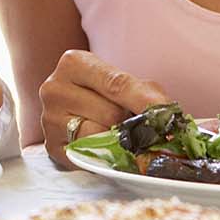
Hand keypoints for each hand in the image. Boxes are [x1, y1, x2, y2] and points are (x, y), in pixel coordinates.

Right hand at [36, 49, 170, 168]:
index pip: (115, 84)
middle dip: (130, 122)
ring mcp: (49, 119)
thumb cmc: (103, 91)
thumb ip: (146, 93)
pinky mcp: (51, 146)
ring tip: (121, 133)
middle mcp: (54, 89)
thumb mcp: (124, 81)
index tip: (164, 115)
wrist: (73, 104)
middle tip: (139, 125)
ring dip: (118, 139)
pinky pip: (88, 156)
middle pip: (109, 113)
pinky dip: (105, 155)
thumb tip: (170, 116)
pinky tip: (108, 147)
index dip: (143, 101)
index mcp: (74, 63)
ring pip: (98, 136)